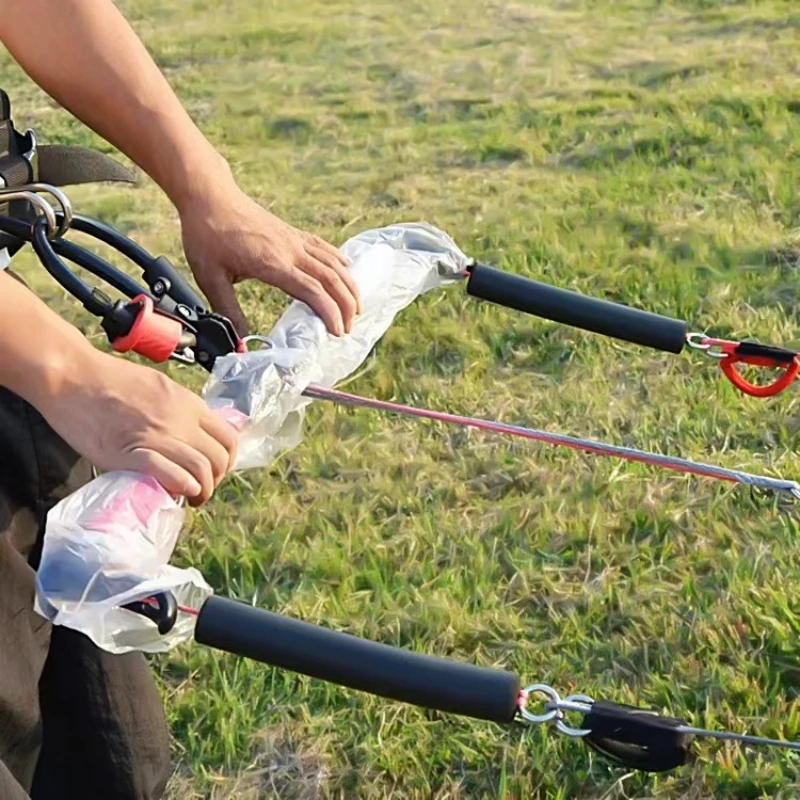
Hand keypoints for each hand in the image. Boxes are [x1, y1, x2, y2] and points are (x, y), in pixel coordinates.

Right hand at [33, 347, 237, 505]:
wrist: (73, 377)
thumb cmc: (111, 379)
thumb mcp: (161, 386)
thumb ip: (181, 409)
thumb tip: (196, 431)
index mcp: (189, 404)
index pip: (229, 438)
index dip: (227, 460)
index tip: (215, 470)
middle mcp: (180, 421)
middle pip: (218, 458)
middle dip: (215, 480)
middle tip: (201, 489)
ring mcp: (157, 437)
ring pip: (201, 470)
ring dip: (201, 492)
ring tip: (190, 499)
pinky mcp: (131, 454)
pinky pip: (170, 475)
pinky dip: (181, 486)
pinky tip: (178, 493)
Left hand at [178, 186, 361, 336]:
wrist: (209, 195)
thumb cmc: (207, 234)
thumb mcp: (210, 278)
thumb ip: (227, 312)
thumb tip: (239, 344)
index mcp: (273, 263)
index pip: (311, 290)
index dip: (329, 312)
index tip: (337, 332)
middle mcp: (290, 250)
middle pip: (331, 279)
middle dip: (345, 305)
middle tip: (348, 329)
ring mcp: (294, 239)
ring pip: (333, 263)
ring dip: (349, 286)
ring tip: (356, 307)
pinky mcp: (293, 233)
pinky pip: (324, 248)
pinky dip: (340, 261)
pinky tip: (348, 269)